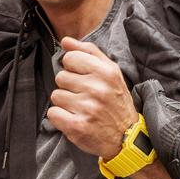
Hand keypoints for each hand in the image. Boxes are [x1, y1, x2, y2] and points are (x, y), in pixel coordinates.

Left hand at [47, 37, 137, 158]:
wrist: (126, 137)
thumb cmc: (115, 101)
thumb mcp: (110, 72)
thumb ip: (88, 52)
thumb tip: (65, 41)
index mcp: (106, 72)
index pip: (70, 58)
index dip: (73, 68)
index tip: (83, 78)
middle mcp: (97, 89)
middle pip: (61, 77)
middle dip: (69, 87)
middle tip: (84, 97)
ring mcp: (87, 108)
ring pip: (56, 95)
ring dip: (65, 103)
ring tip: (81, 108)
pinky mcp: (77, 127)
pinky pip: (53, 113)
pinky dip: (60, 117)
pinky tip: (74, 118)